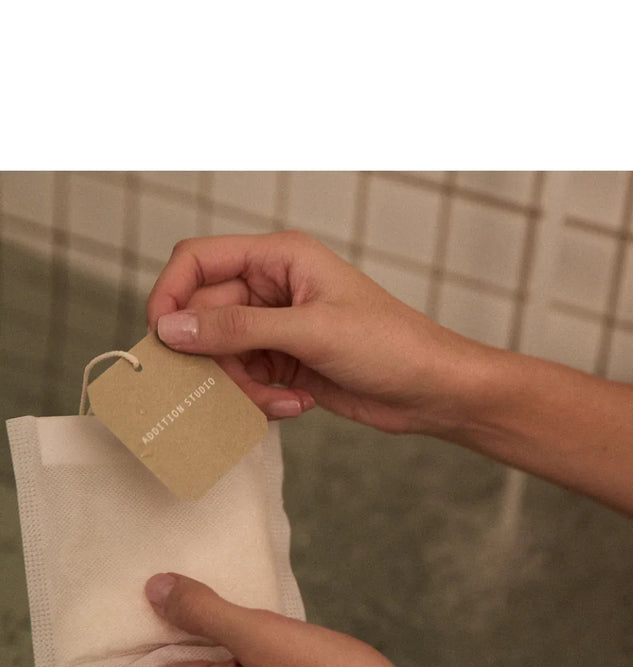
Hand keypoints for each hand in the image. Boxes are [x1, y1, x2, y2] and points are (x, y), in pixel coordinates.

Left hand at [122, 573, 444, 666]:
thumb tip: (154, 591)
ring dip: (188, 632)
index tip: (101, 598)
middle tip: (143, 572)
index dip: (109, 640)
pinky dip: (219, 643)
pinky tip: (232, 610)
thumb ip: (205, 614)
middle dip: (149, 627)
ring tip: (186, 581)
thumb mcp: (264, 638)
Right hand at [147, 231, 482, 433]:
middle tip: (234, 387)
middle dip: (217, 359)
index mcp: (279, 258)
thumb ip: (237, 328)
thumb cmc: (389, 345)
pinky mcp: (285, 362)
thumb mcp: (310, 332)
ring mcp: (277, 328)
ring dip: (244, 387)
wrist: (432, 390)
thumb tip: (172, 328)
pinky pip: (247, 381)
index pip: (198, 260)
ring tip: (282, 400)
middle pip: (205, 318)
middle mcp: (272, 288)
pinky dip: (263, 399)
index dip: (171, 295)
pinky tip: (300, 404)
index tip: (162, 339)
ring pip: (223, 357)